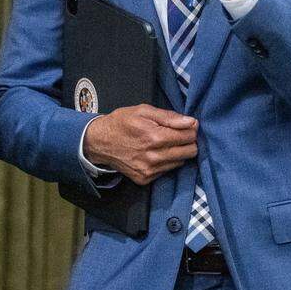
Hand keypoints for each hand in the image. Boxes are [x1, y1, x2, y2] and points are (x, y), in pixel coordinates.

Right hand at [83, 104, 197, 184]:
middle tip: (178, 134)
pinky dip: (167, 161)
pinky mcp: (145, 179)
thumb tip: (191, 122)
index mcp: (154, 137)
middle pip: (190, 152)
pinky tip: (156, 152)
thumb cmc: (122, 122)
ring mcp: (149, 170)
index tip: (187, 125)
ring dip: (178, 152)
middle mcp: (153, 157)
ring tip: (165, 143)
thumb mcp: (144, 110)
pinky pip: (168, 170)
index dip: (191, 128)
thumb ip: (169, 117)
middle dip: (188, 141)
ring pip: (181, 162)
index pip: (189, 136)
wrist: (99, 142)